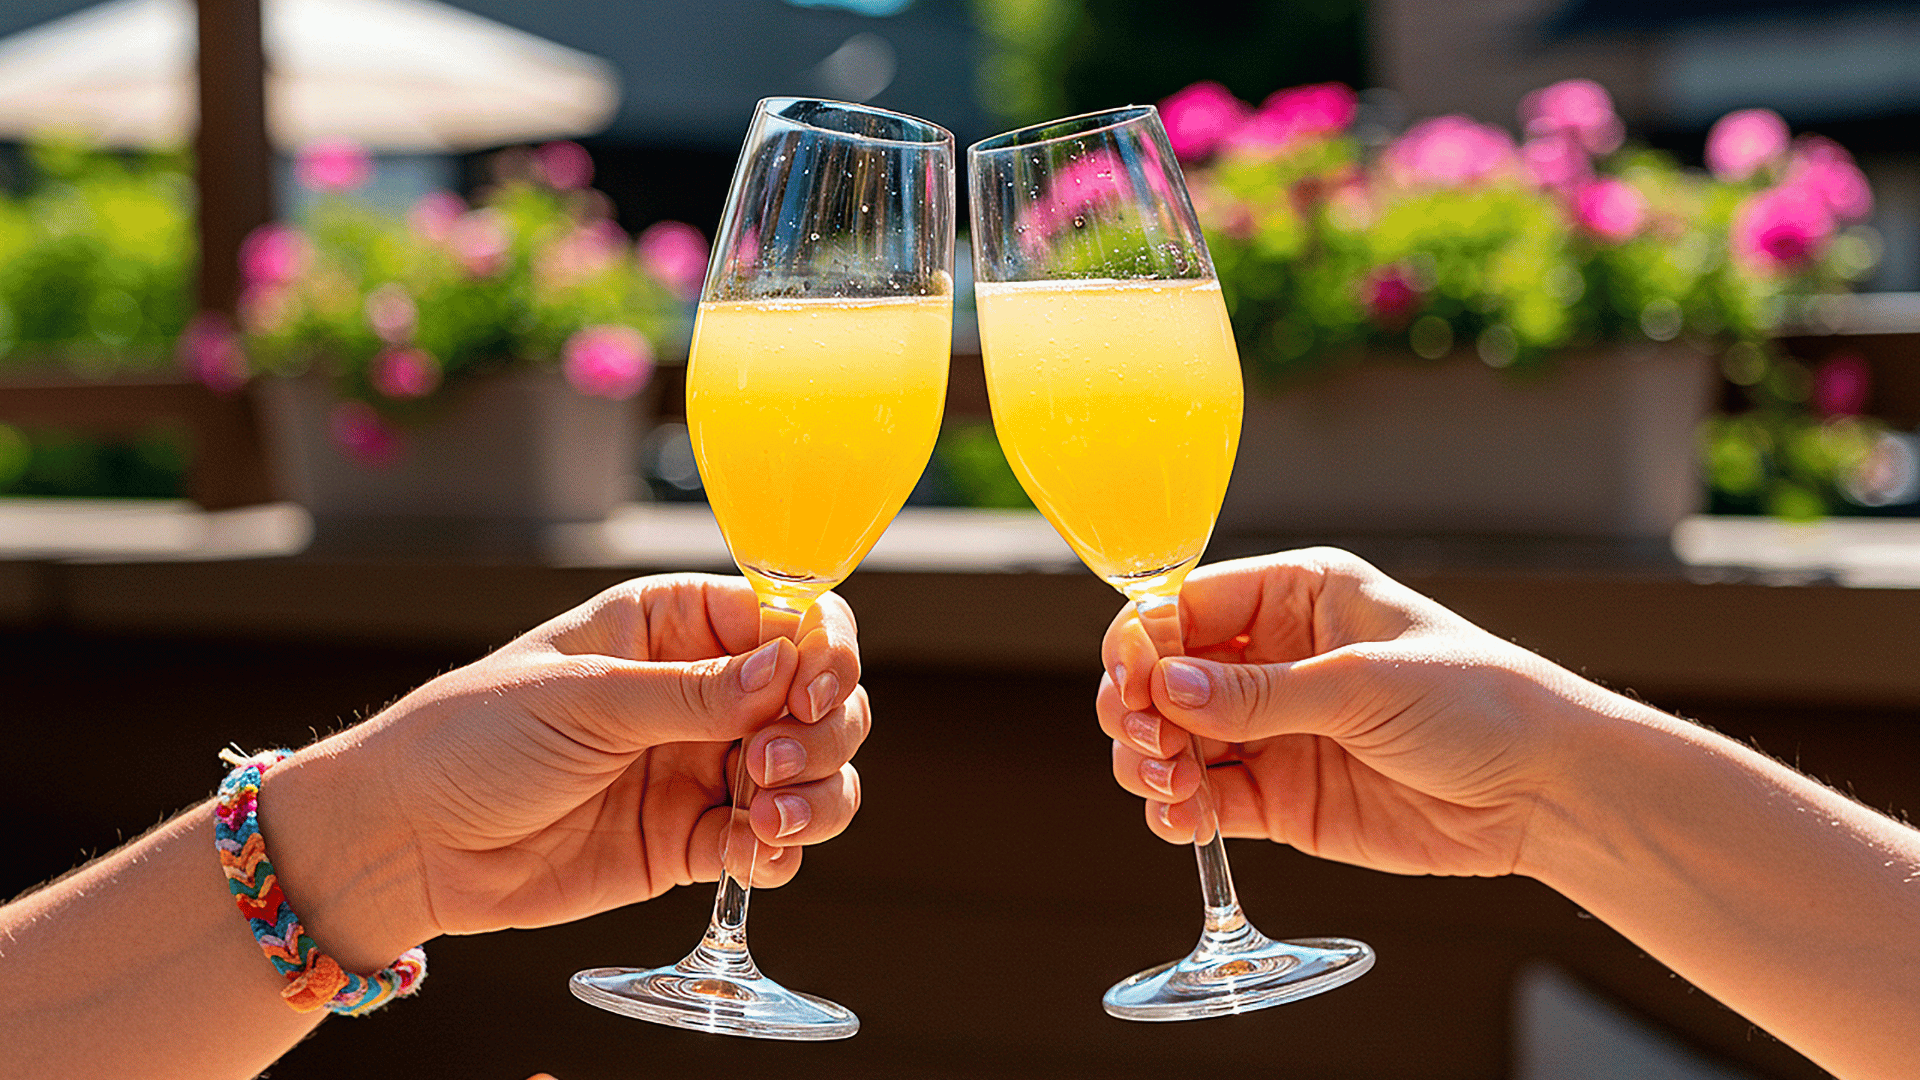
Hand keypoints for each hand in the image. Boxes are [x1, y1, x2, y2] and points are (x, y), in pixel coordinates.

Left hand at [262, 574, 865, 965]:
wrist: (404, 843)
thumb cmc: (469, 739)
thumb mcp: (582, 699)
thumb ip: (691, 692)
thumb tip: (789, 668)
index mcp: (672, 626)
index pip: (787, 619)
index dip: (821, 650)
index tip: (813, 690)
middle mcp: (701, 693)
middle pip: (819, 697)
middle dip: (822, 728)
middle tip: (765, 763)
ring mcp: (700, 768)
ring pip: (812, 772)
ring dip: (816, 793)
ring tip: (767, 817)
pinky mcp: (690, 842)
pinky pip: (769, 844)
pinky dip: (783, 851)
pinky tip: (756, 855)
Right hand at [1099, 548, 1606, 878]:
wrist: (1544, 791)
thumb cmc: (1477, 702)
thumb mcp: (1364, 684)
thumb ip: (1260, 693)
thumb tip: (1166, 688)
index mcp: (1292, 597)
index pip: (1184, 605)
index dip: (1144, 642)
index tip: (1133, 685)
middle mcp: (1270, 659)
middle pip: (1163, 675)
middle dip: (1137, 708)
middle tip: (1149, 743)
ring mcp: (1270, 731)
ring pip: (1172, 741)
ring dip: (1150, 763)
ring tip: (1168, 786)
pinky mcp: (1279, 798)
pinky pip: (1206, 801)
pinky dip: (1179, 812)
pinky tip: (1184, 821)